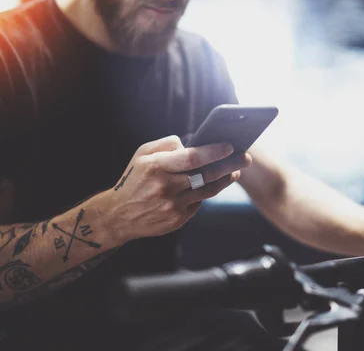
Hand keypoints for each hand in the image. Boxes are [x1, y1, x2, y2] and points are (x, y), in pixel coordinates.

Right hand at [100, 135, 251, 242]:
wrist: (118, 215)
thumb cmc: (134, 179)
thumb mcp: (142, 154)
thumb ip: (166, 144)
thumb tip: (190, 144)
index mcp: (156, 167)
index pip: (192, 157)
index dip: (213, 151)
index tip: (230, 146)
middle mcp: (166, 187)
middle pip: (206, 175)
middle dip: (229, 165)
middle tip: (245, 158)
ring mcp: (172, 206)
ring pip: (207, 191)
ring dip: (224, 180)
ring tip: (235, 171)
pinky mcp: (177, 220)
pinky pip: (198, 204)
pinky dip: (206, 194)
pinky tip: (212, 185)